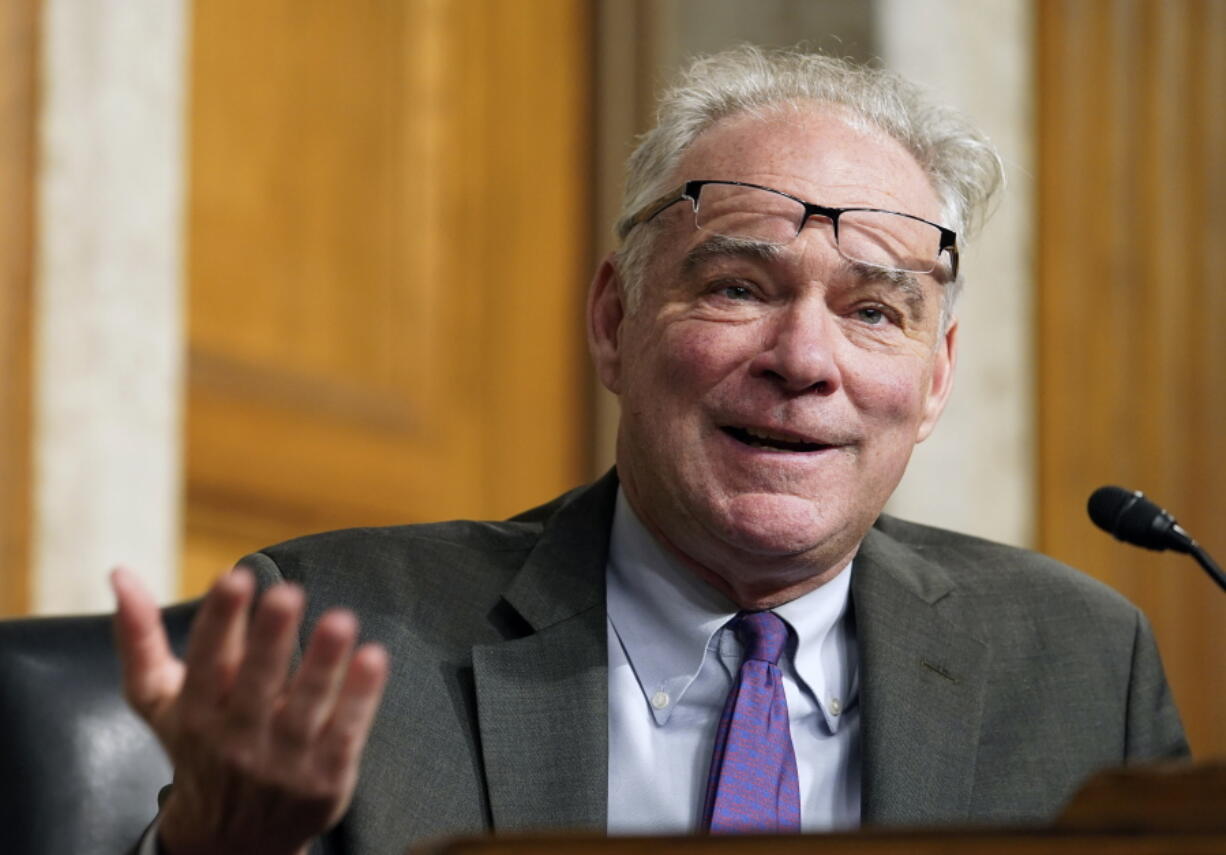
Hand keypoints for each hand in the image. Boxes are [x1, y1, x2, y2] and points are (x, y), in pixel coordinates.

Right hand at [112, 566, 388, 854]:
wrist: (228, 843)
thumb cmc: (198, 748)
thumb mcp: (158, 701)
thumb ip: (140, 638)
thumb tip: (121, 572)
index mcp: (195, 711)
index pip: (206, 660)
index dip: (220, 620)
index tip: (235, 577)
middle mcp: (236, 738)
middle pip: (256, 683)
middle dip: (270, 639)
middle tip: (287, 593)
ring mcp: (284, 761)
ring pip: (305, 708)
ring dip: (322, 664)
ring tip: (340, 620)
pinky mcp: (325, 778)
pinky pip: (345, 734)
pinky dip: (360, 699)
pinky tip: (374, 658)